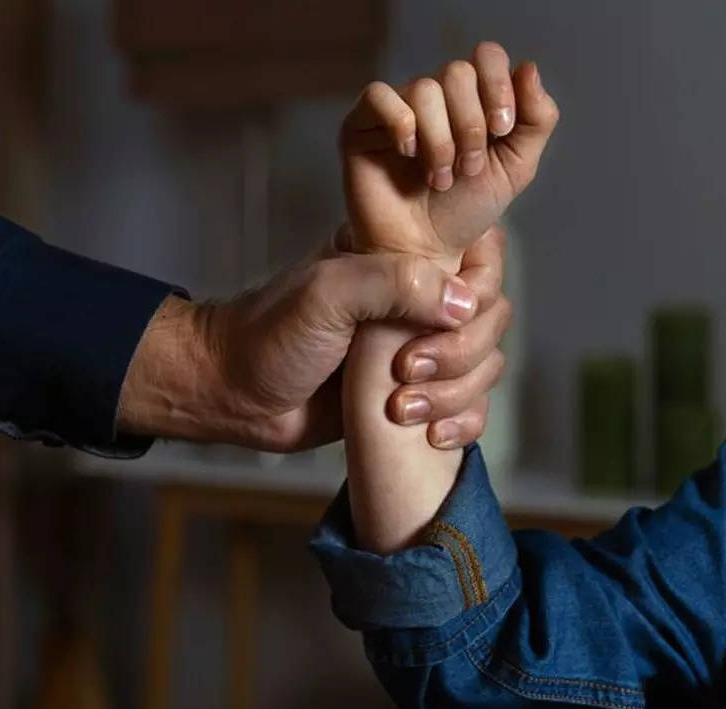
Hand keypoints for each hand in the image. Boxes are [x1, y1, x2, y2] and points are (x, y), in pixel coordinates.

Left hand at [116, 242, 493, 452]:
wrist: (235, 395)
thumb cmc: (269, 334)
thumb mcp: (327, 292)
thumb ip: (395, 283)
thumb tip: (463, 304)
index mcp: (401, 257)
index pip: (480, 255)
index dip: (477, 288)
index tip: (444, 316)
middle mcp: (418, 299)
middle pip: (491, 317)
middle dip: (460, 352)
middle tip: (406, 369)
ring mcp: (420, 348)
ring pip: (485, 365)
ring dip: (456, 393)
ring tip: (401, 408)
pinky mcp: (416, 396)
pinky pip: (470, 407)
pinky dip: (463, 423)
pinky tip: (432, 435)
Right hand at [340, 42, 558, 259]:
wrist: (425, 252)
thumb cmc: (464, 212)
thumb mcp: (515, 168)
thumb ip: (536, 120)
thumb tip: (529, 68)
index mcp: (472, 99)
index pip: (486, 57)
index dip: (498, 86)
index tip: (501, 129)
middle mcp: (434, 98)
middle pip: (457, 72)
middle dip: (471, 125)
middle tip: (468, 169)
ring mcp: (397, 109)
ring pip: (424, 89)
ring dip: (440, 140)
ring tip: (438, 178)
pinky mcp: (361, 125)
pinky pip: (379, 96)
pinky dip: (401, 124)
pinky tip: (408, 155)